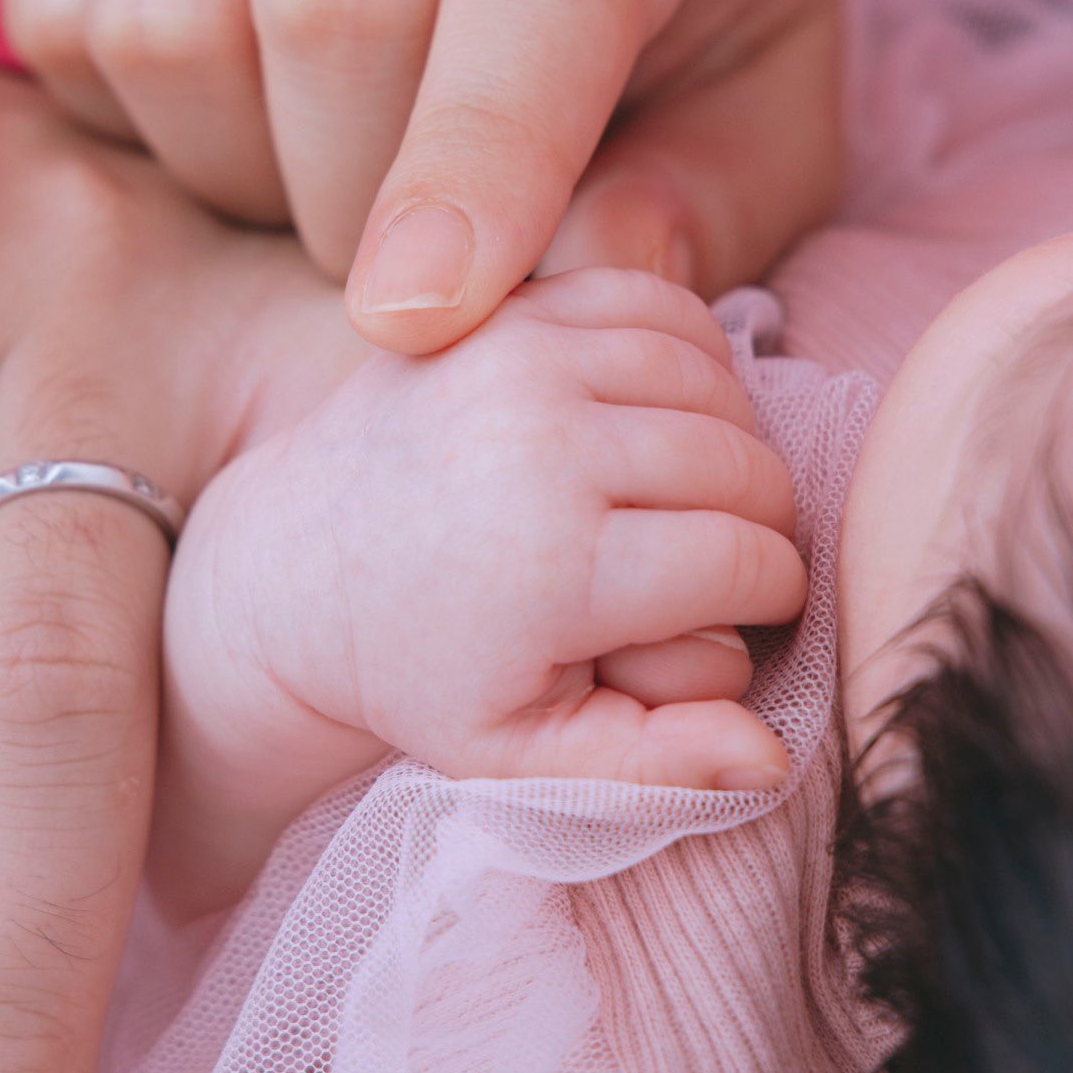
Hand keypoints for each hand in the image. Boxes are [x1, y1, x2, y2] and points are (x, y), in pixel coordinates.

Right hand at [0, 0, 844, 354]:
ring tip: (316, 161)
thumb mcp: (757, 102)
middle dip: (344, 195)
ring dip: (227, 158)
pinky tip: (227, 89)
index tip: (413, 319)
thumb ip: (696, 202)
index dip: (473, 160)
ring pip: (169, 0)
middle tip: (396, 248)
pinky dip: (118, 103)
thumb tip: (574, 280)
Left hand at [155, 269, 806, 910]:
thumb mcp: (519, 756)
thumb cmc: (421, 675)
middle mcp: (539, 444)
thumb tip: (771, 755)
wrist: (301, 560)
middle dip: (763, 519)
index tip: (741, 614)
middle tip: (728, 555)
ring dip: (733, 435)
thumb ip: (653, 768)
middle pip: (745, 466)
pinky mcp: (511, 310)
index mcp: (552, 565)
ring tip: (700, 492)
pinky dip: (688, 352)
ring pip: (715, 377)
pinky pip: (657, 305)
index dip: (769, 598)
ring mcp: (522, 357)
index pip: (749, 562)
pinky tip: (666, 414)